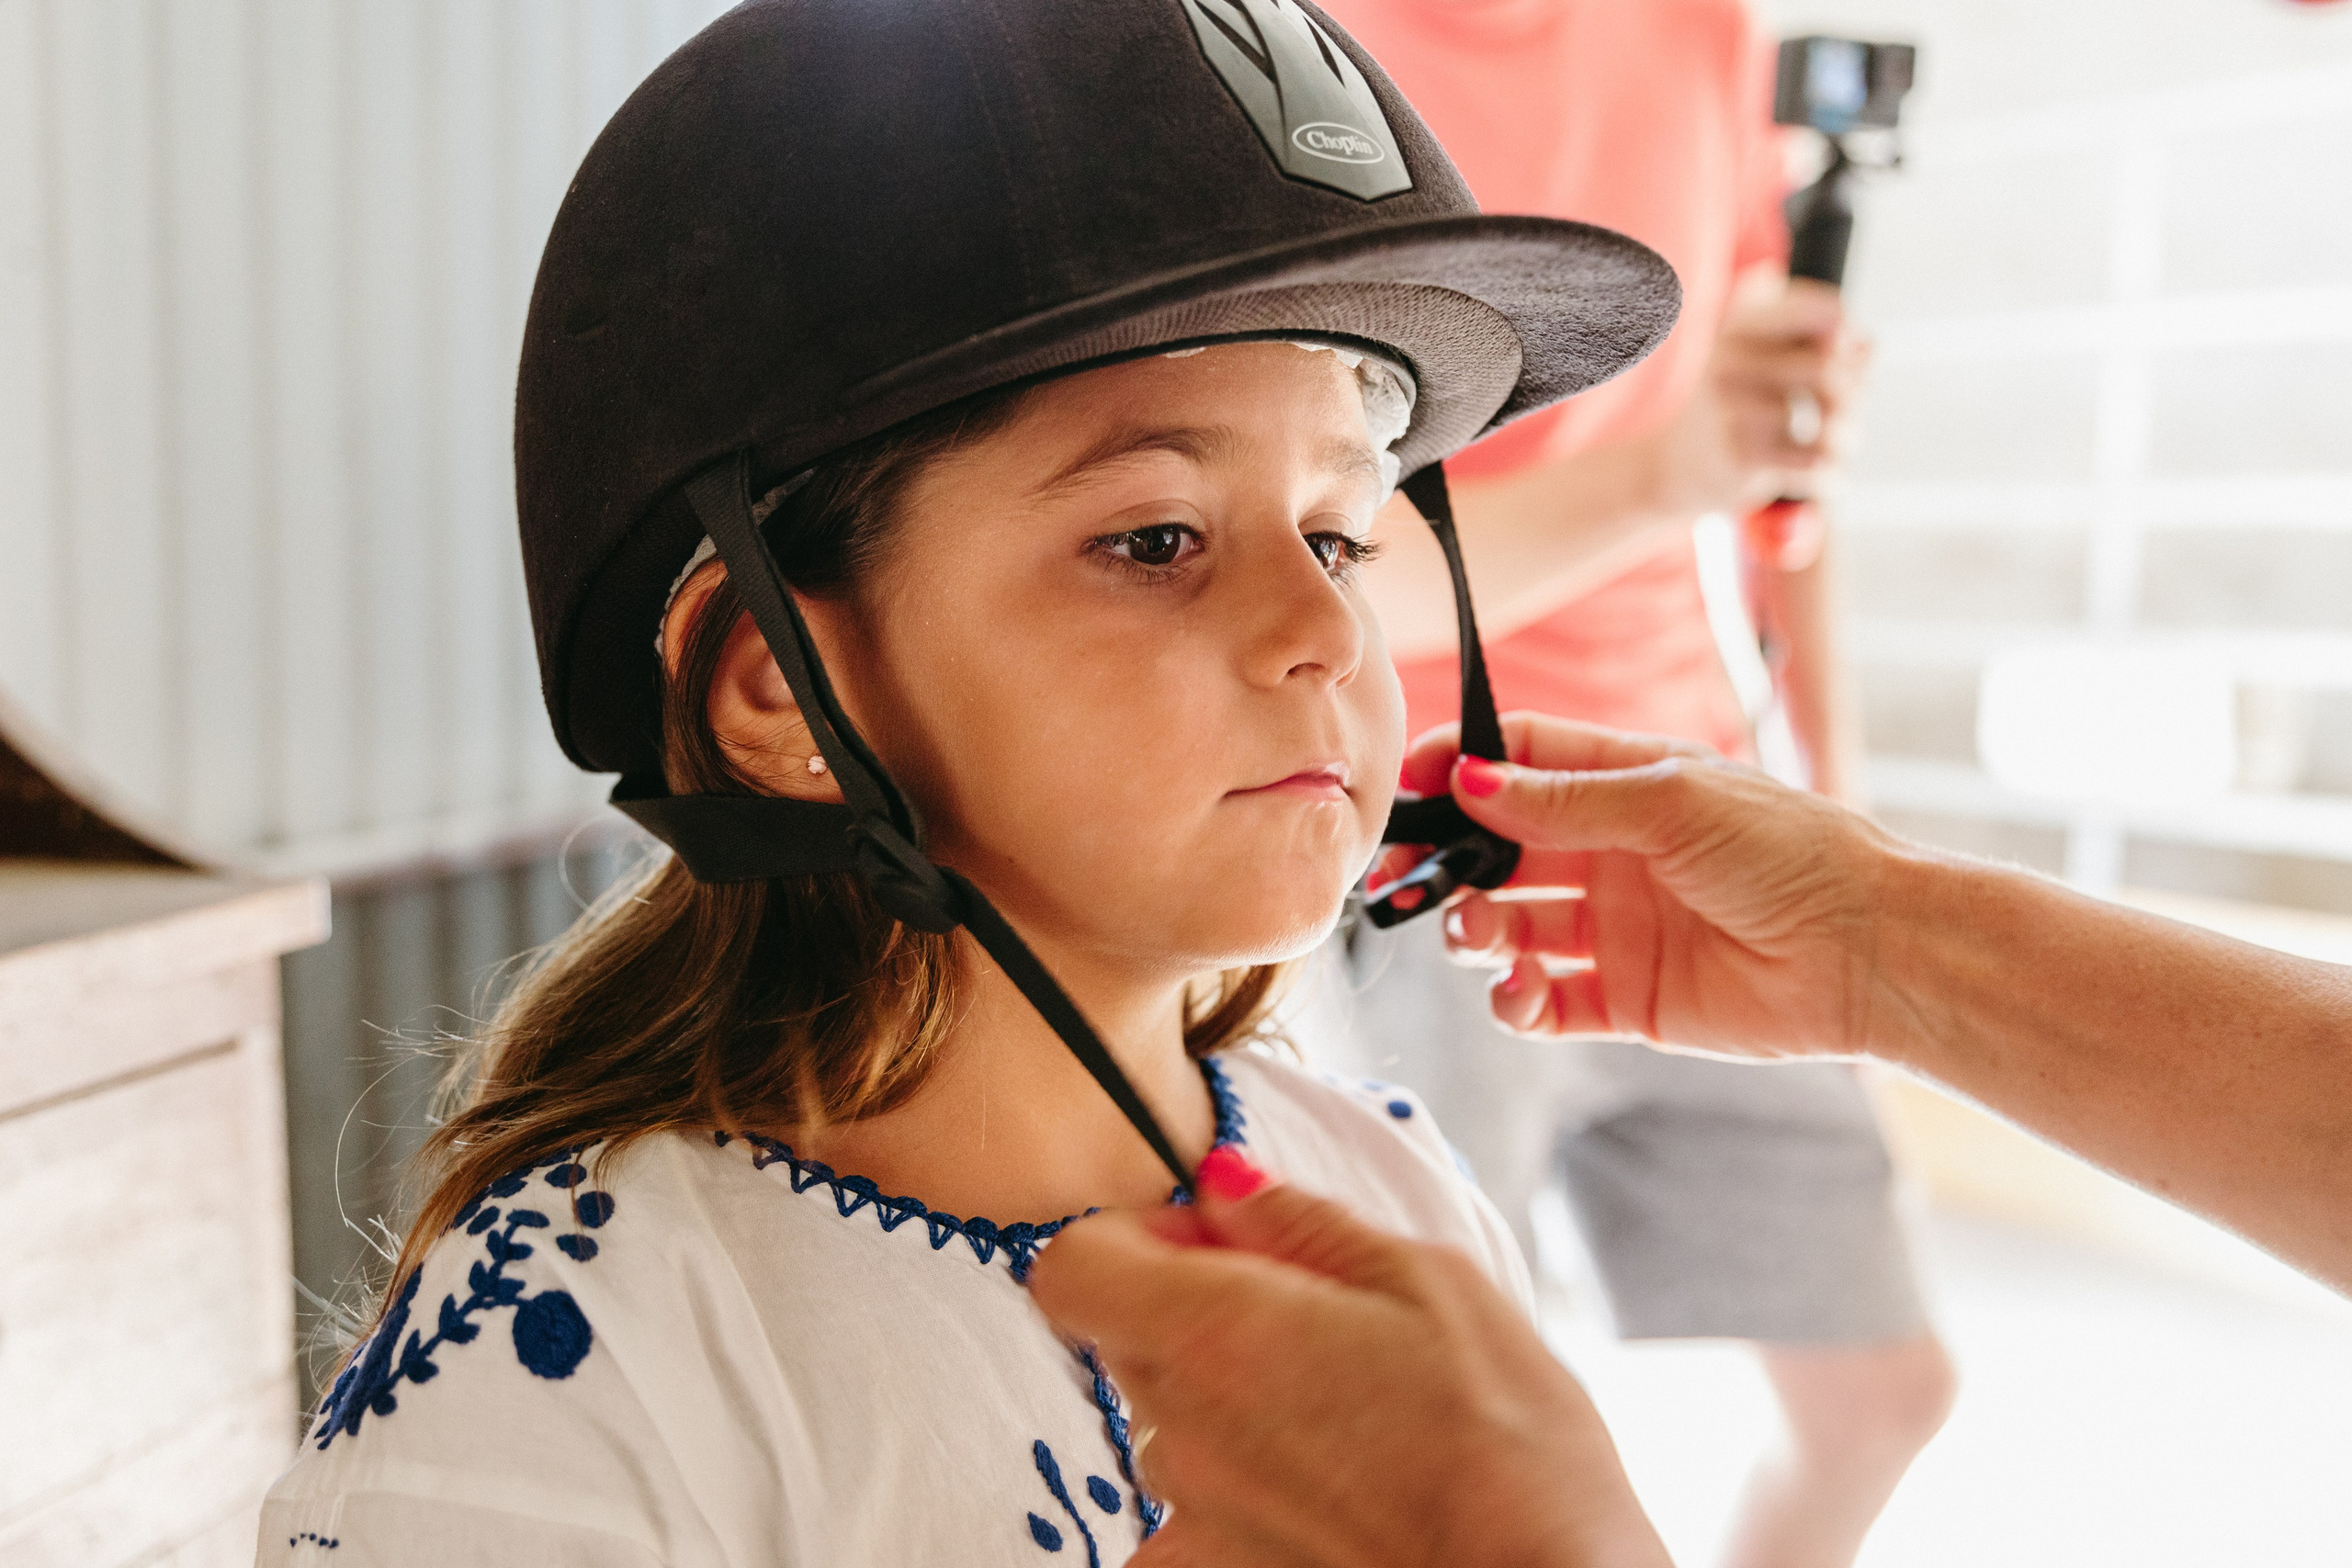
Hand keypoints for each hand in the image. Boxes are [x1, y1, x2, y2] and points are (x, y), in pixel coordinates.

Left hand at [1027, 1179, 1668, 1567]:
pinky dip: (1233, 1489)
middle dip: (1194, 1305)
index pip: (1070, 1266)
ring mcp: (1194, 1512)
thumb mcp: (1422, 1280)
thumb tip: (1221, 1184)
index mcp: (1215, 1329)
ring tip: (1339, 1406)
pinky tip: (1317, 1481)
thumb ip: (1299, 1224)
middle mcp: (1181, 1426)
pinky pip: (1188, 1515)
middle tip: (1308, 1313)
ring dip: (1223, 1398)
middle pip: (1127, 1336)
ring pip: (1168, 1421)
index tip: (1210, 1239)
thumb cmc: (1503, 1432)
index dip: (1129, 1236)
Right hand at [1383, 714, 1907, 1059]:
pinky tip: (1518, 997)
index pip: (1517, 763)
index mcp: (1624, 786)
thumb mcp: (1669, 801)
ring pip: (1509, 927)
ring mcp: (1614, 929)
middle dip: (1445, 862)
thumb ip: (1563, 800)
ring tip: (1477, 938)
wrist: (1868, 951)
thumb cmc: (1790, 852)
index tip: (1406, 784)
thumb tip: (1468, 781)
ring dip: (1475, 932)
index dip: (1457, 766)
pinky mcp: (1626, 1000)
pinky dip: (1515, 1004)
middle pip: (1496, 850)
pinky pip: (1545, 1003)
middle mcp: (1610, 855)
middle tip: (1404, 878)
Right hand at [1653, 273, 1870, 517]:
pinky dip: (1830, 476)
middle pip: (1831, 369)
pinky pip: (1816, 462)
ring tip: (1837, 446)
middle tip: (1847, 414)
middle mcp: (1731, 360)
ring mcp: (1733, 408)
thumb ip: (1816, 345)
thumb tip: (1866, 347)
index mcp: (1739, 326)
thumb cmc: (1731, 410)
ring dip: (1847, 439)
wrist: (1668, 468)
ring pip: (1831, 420)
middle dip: (1855, 396)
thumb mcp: (1761, 363)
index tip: (1846, 355)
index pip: (1822, 311)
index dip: (1848, 333)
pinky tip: (1822, 476)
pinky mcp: (1741, 455)